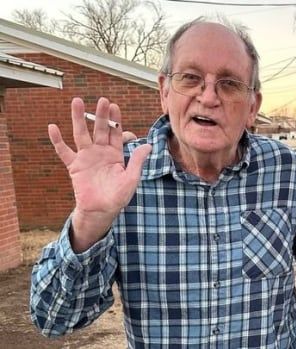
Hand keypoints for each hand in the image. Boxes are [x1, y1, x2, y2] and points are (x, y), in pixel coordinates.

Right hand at [48, 97, 151, 251]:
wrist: (101, 210)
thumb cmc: (118, 196)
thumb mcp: (131, 178)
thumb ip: (137, 161)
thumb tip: (149, 145)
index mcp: (115, 154)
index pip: (116, 133)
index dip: (116, 120)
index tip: (115, 106)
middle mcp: (100, 152)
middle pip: (100, 129)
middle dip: (101, 115)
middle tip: (102, 100)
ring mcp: (86, 157)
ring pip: (81, 133)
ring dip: (78, 118)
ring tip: (77, 101)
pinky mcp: (74, 165)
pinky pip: (63, 151)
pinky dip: (57, 140)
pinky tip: (52, 127)